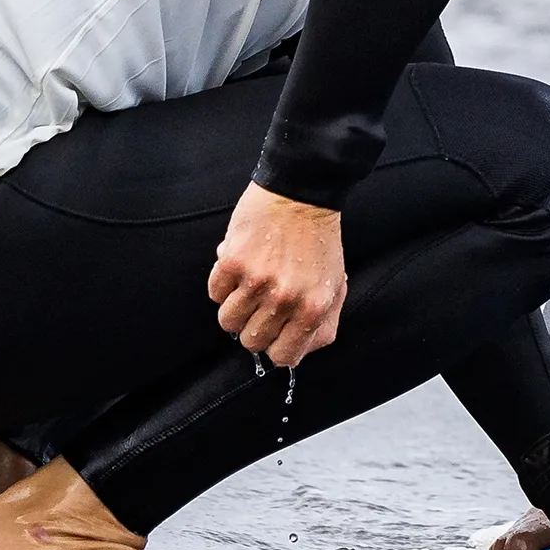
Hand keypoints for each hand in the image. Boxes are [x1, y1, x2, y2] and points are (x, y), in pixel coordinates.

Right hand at [207, 182, 345, 366]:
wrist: (302, 193)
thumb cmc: (319, 239)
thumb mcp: (334, 285)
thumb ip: (323, 322)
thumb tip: (299, 349)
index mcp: (313, 308)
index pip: (284, 356)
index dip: (276, 347)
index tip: (274, 334)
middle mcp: (285, 299)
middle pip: (252, 342)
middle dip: (254, 327)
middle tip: (261, 305)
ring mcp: (257, 281)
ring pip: (228, 321)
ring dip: (235, 307)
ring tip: (247, 286)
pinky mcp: (233, 262)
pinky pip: (215, 293)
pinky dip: (222, 283)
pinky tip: (238, 268)